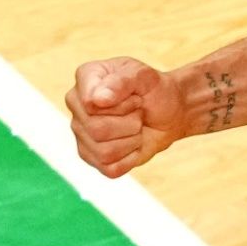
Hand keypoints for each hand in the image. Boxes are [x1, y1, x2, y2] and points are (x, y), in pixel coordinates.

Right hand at [65, 58, 184, 177]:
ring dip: (132, 140)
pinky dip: (131, 158)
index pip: (91, 103)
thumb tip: (97, 100)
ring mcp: (82, 133)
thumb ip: (121, 81)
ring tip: (136, 126)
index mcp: (85, 78)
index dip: (122, 104)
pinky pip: (111, 169)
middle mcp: (77, 105)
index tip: (136, 96)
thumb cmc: (153, 90)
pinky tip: (133, 144)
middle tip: (138, 113)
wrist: (169, 112)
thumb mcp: (144, 76)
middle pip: (97, 129)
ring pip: (104, 151)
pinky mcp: (94, 158)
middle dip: (130, 123)